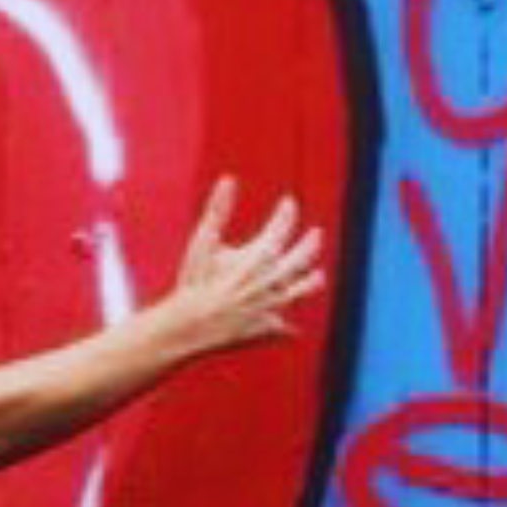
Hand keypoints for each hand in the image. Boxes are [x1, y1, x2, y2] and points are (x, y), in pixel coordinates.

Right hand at [157, 176, 326, 357]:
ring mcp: (268, 305)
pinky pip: (281, 325)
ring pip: (297, 291)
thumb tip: (228, 181)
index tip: (289, 203)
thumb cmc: (193, 280)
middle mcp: (270, 280)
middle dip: (310, 244)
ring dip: (310, 282)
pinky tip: (291, 325)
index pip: (280, 229)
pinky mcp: (262, 326)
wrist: (188, 324)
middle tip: (317, 233)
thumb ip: (217, 210)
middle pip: (299, 259)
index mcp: (258, 256)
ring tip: (318, 276)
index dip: (286, 214)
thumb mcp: (202, 241)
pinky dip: (286, 323)